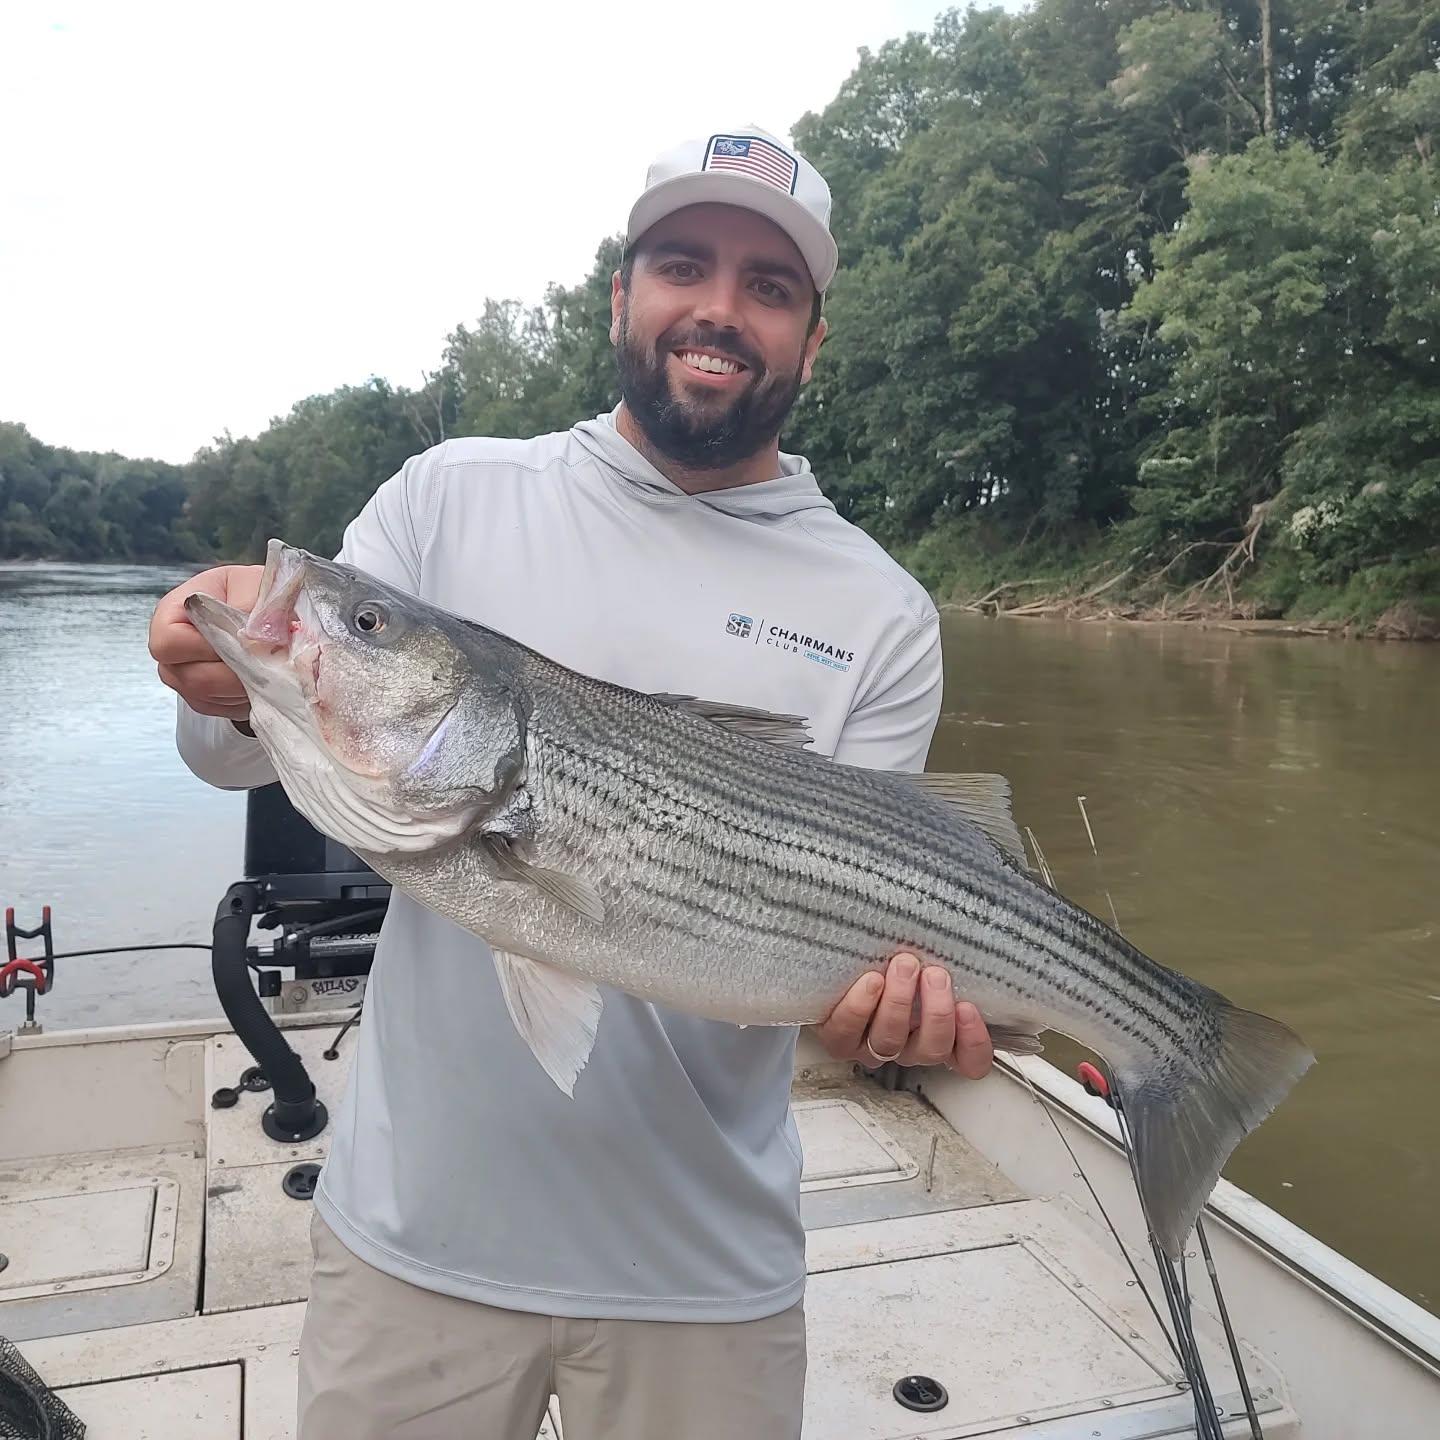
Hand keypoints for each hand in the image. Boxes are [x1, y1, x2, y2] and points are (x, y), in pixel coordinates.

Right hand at [148, 563, 264, 720]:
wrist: (267, 612)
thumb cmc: (255, 594)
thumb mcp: (256, 585)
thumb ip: (251, 607)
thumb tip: (252, 636)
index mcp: (175, 612)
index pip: (168, 643)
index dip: (204, 647)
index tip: (238, 639)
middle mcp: (173, 649)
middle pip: (189, 678)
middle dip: (234, 670)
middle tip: (265, 656)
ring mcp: (186, 677)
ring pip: (209, 698)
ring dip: (244, 685)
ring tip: (266, 663)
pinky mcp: (206, 699)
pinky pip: (223, 709)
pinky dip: (246, 697)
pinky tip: (260, 677)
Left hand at [815, 953, 993, 1079]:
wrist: (833, 965)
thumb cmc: (890, 959)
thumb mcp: (925, 958)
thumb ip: (945, 957)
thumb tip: (971, 925)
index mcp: (936, 1034)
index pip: (969, 1059)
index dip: (974, 1042)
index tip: (968, 1007)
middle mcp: (907, 1046)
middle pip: (932, 1048)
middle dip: (936, 1011)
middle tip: (935, 974)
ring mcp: (872, 1045)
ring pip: (891, 1041)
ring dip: (899, 1002)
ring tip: (903, 966)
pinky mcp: (838, 1038)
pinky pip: (847, 1033)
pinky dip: (860, 1007)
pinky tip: (870, 981)